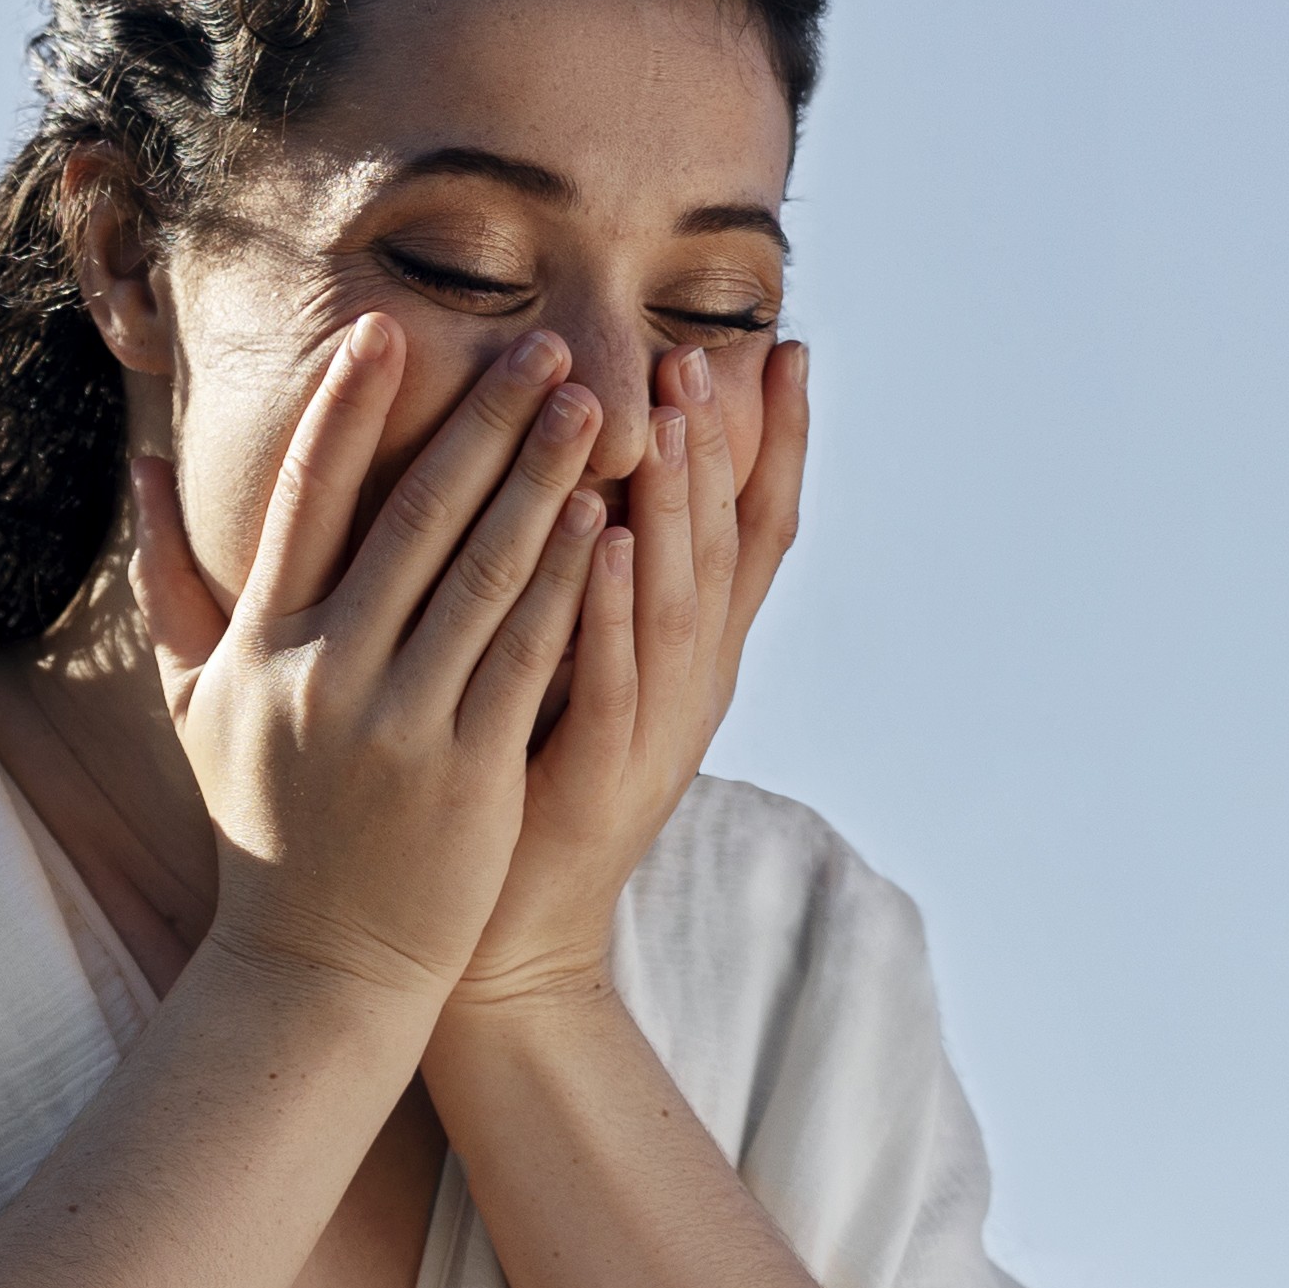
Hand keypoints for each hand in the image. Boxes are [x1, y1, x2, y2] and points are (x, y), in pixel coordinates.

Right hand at [127, 317, 610, 1000]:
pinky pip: (526, 659)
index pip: (304, 499)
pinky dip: (567, 586)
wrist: (316, 967)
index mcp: (259, 645)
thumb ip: (172, 580)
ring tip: (594, 410)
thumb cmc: (264, 826)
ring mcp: (396, 724)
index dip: (344, 409)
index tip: (386, 328)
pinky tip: (611, 521)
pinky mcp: (465, 773)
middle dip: (481, 424)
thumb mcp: (199, 702)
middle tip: (542, 345)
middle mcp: (322, 674)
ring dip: (543, 482)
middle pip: (411, 520)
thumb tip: (144, 461)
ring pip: (480, 577)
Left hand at [454, 335, 811, 1015]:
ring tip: (665, 412)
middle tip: (704, 353)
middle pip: (725, 548)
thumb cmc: (519, 789)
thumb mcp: (570, 668)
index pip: (756, 529)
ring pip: (677, 599)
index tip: (783, 347)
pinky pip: (613, 676)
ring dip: (674, 502)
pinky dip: (610, 604)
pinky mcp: (599, 777)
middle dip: (719, 447)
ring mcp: (653, 732)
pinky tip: (602, 536)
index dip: (777, 442)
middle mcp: (690, 684)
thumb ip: (588, 578)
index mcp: (691, 654)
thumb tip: (587, 467)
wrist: (505, 940)